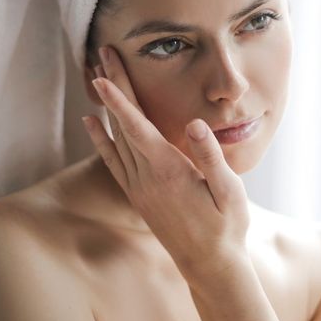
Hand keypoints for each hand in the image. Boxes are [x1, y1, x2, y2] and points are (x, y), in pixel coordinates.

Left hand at [81, 45, 250, 279]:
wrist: (209, 264)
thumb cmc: (226, 225)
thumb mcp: (229, 191)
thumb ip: (210, 156)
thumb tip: (193, 123)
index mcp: (168, 171)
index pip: (137, 128)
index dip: (120, 99)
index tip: (103, 74)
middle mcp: (146, 177)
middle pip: (122, 125)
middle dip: (112, 88)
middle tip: (103, 56)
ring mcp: (138, 187)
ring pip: (114, 139)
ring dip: (105, 107)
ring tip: (97, 78)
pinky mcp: (138, 195)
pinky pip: (112, 162)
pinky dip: (99, 139)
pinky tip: (91, 124)